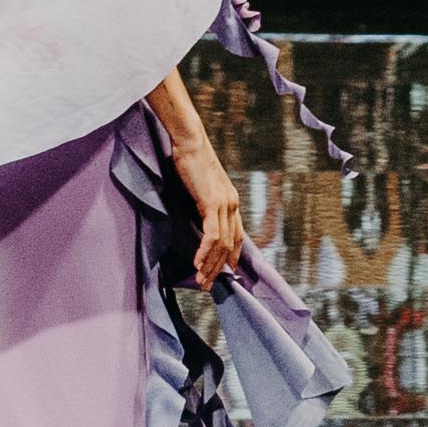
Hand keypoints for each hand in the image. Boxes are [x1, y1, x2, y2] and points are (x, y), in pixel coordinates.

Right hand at [174, 138, 246, 289]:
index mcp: (231, 200)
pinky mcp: (212, 203)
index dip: (232, 255)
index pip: (237, 235)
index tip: (226, 272)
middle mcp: (232, 204)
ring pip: (222, 244)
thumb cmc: (190, 160)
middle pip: (230, 245)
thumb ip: (203, 202)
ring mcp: (224, 204)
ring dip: (210, 265)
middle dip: (219, 268)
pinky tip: (197, 264)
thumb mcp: (200, 186)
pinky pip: (211, 235)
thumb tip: (197, 216)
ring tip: (201, 281)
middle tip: (208, 285)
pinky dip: (204, 252)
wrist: (190, 141)